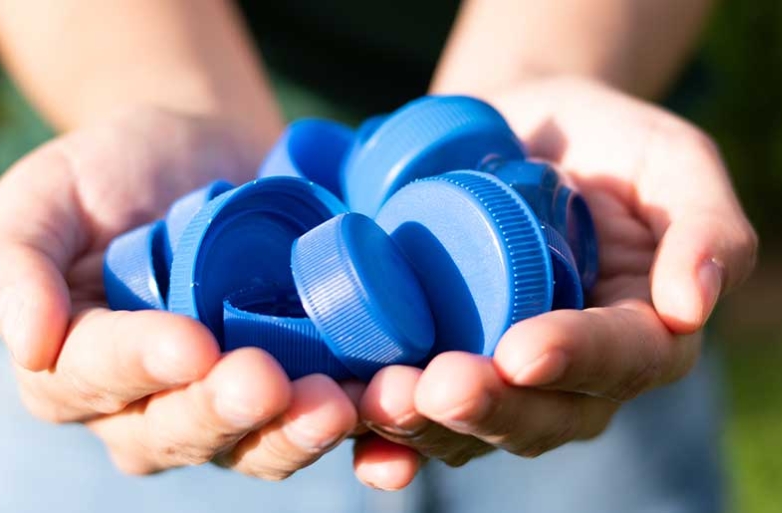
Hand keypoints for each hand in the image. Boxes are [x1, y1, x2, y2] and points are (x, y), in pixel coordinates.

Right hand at [0, 107, 358, 477]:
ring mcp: (228, 401)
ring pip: (255, 444)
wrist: (202, 150)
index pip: (96, 379)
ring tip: (338, 402)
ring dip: (297, 432)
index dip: (140, 366)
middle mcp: (150, 404)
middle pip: (180, 431)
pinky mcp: (294, 384)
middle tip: (268, 381)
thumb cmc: (113, 171)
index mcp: (77, 366)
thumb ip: (16, 265)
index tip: (189, 343)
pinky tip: (387, 417)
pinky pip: (320, 422)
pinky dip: (361, 434)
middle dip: (224, 411)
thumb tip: (26, 344)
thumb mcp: (46, 195)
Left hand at [352, 76, 757, 489]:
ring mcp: (500, 374)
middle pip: (540, 416)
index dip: (574, 361)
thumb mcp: (669, 160)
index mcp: (637, 333)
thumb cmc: (602, 140)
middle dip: (489, 408)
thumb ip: (703, 224)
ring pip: (471, 429)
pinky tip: (352, 419)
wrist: (517, 129)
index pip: (619, 362)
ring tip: (382, 397)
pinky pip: (418, 415)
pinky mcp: (441, 361)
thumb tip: (693, 305)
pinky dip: (385, 433)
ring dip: (426, 425)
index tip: (522, 350)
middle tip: (439, 386)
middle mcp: (570, 374)